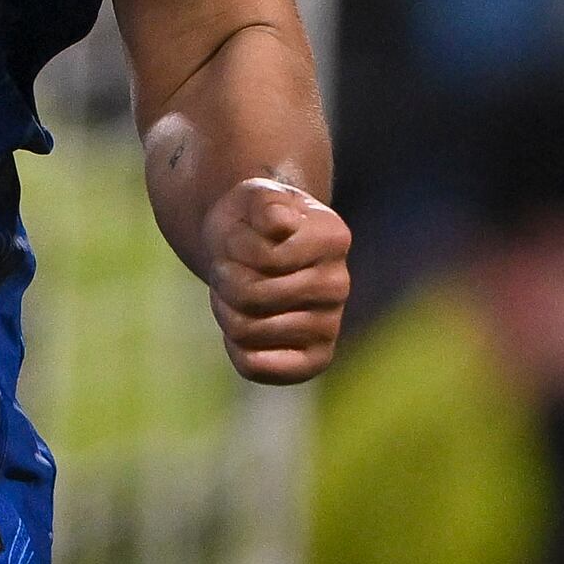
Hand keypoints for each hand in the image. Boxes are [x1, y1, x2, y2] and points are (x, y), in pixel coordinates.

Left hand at [209, 174, 352, 383]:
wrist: (253, 248)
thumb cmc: (251, 222)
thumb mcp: (253, 196)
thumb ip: (264, 202)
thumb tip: (280, 223)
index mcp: (332, 237)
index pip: (262, 256)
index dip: (234, 245)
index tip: (242, 236)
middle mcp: (339, 284)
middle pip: (249, 296)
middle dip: (224, 278)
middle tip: (231, 267)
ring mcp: (330, 325)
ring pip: (244, 330)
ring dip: (225, 307)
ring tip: (236, 291)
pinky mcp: (315, 359)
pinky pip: (255, 367)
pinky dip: (234, 345)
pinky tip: (246, 324)